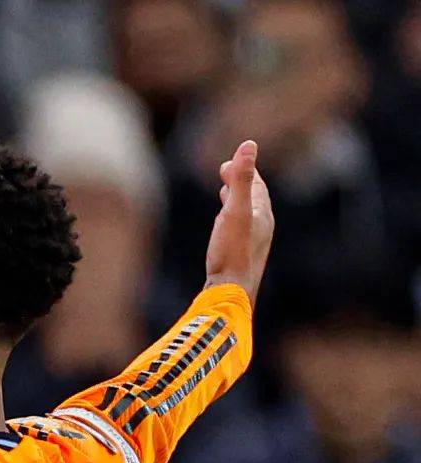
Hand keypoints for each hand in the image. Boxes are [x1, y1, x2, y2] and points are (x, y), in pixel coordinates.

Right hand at [205, 140, 274, 305]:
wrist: (231, 293)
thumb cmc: (232, 252)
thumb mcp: (235, 210)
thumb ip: (241, 178)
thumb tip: (249, 144)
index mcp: (264, 215)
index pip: (257, 185)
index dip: (244, 170)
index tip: (230, 161)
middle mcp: (262, 229)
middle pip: (254, 199)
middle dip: (241, 183)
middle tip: (225, 172)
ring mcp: (253, 245)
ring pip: (247, 216)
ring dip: (236, 202)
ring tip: (224, 195)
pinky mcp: (241, 260)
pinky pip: (239, 233)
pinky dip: (231, 221)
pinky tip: (223, 229)